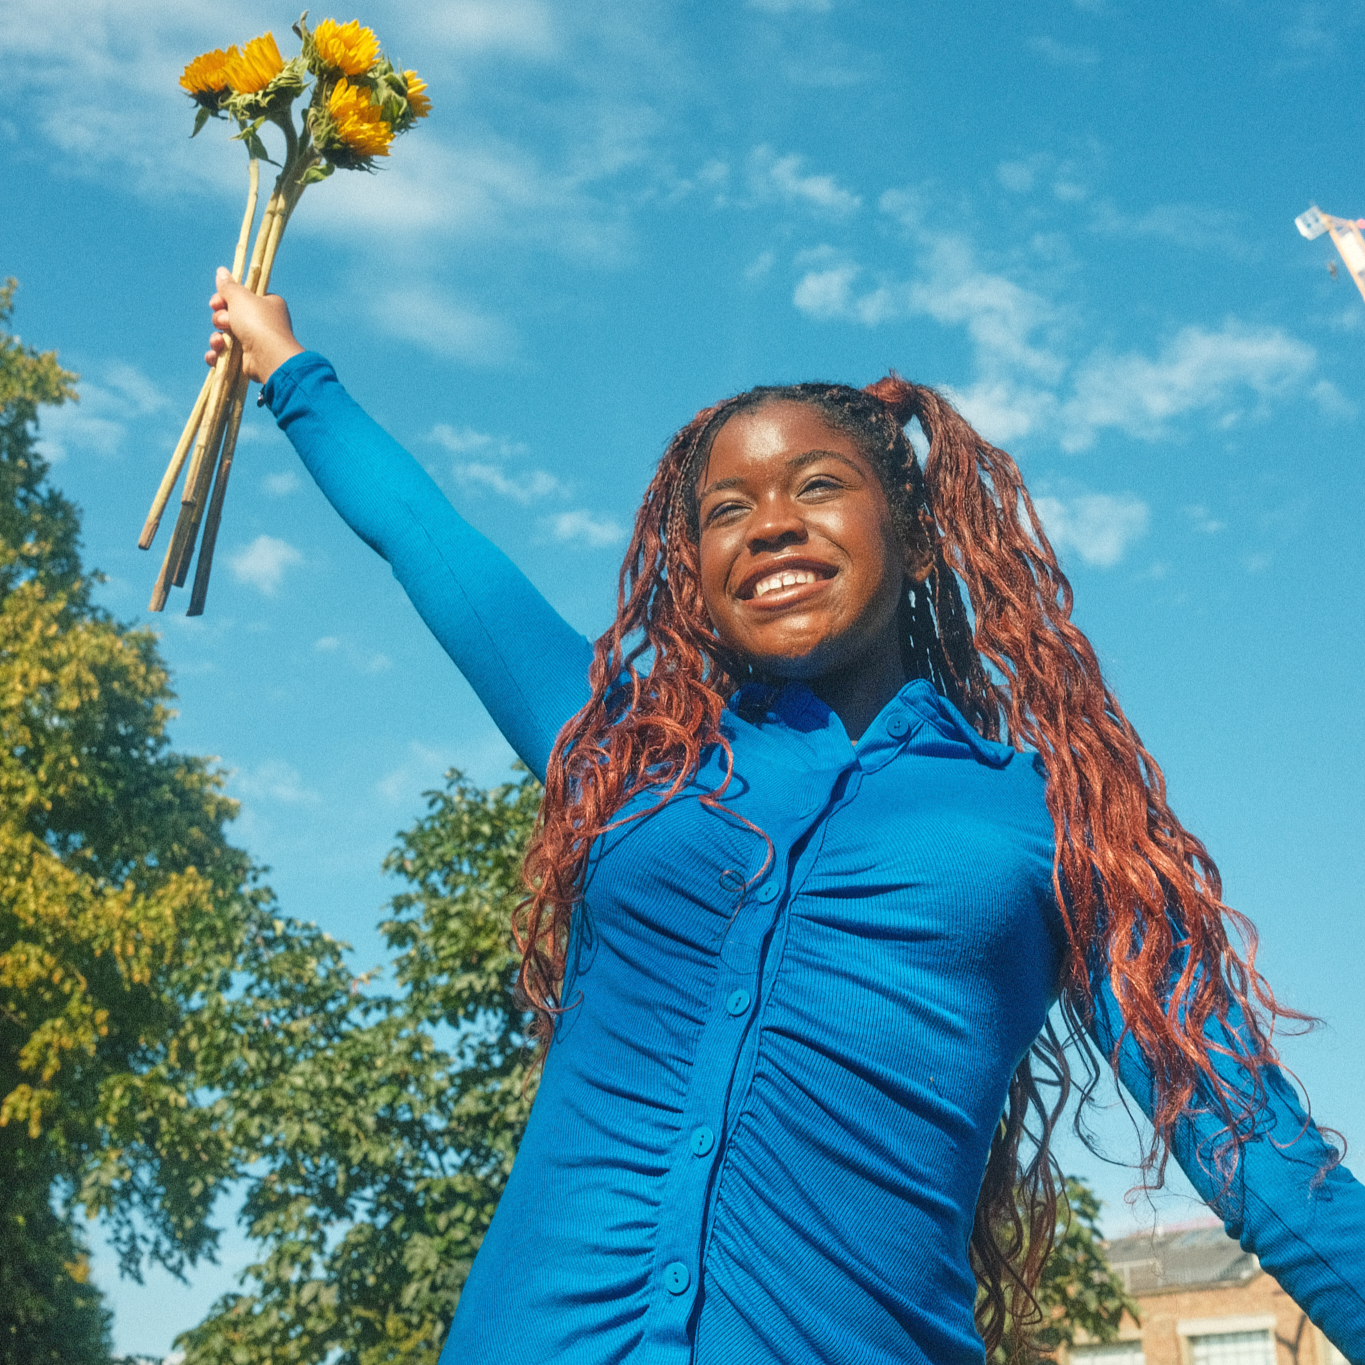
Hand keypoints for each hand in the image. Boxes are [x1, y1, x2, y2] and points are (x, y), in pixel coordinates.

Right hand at [206, 267, 304, 384]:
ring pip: (224, 336)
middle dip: (220, 319)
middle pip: (230, 316)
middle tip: (225, 321)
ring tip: (221, 341)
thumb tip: (221, 271)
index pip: (241, 297)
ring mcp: (255, 343)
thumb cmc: (258, 322)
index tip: (217, 301)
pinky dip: (217, 355)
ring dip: (216, 338)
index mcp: (267, 304)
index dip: (225, 298)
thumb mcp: (241, 297)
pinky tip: (216, 355)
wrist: (269, 357)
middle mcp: (263, 323)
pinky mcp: (246, 361)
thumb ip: (229, 286)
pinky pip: (224, 356)